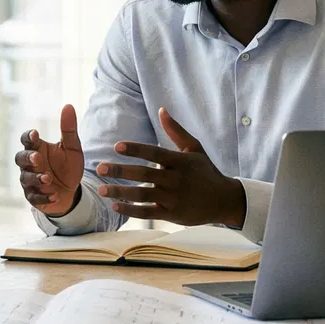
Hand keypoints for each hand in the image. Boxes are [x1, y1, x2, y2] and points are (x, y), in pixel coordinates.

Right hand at [16, 104, 84, 214]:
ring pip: (25, 178)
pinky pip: (34, 197)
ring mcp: (30, 181)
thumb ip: (69, 129)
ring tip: (48, 179)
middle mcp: (30, 164)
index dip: (28, 137)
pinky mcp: (33, 197)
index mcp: (38, 148)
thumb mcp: (73, 148)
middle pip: (20, 158)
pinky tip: (55, 196)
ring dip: (36, 178)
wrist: (73, 192)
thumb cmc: (69, 167)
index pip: (27, 140)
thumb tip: (68, 105)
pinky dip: (43, 197)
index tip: (35, 134)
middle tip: (38, 159)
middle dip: (28, 158)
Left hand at [90, 107, 245, 227]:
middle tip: (100, 167)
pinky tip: (115, 206)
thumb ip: (175, 131)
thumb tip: (161, 109)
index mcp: (180, 161)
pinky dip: (131, 210)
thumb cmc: (205, 171)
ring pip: (143, 195)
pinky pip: (148, 212)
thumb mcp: (194, 148)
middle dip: (121, 171)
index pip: (154, 153)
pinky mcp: (172, 214)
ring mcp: (174, 198)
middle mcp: (176, 179)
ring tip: (102, 188)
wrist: (224, 200)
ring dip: (121, 192)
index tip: (117, 146)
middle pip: (144, 174)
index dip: (136, 149)